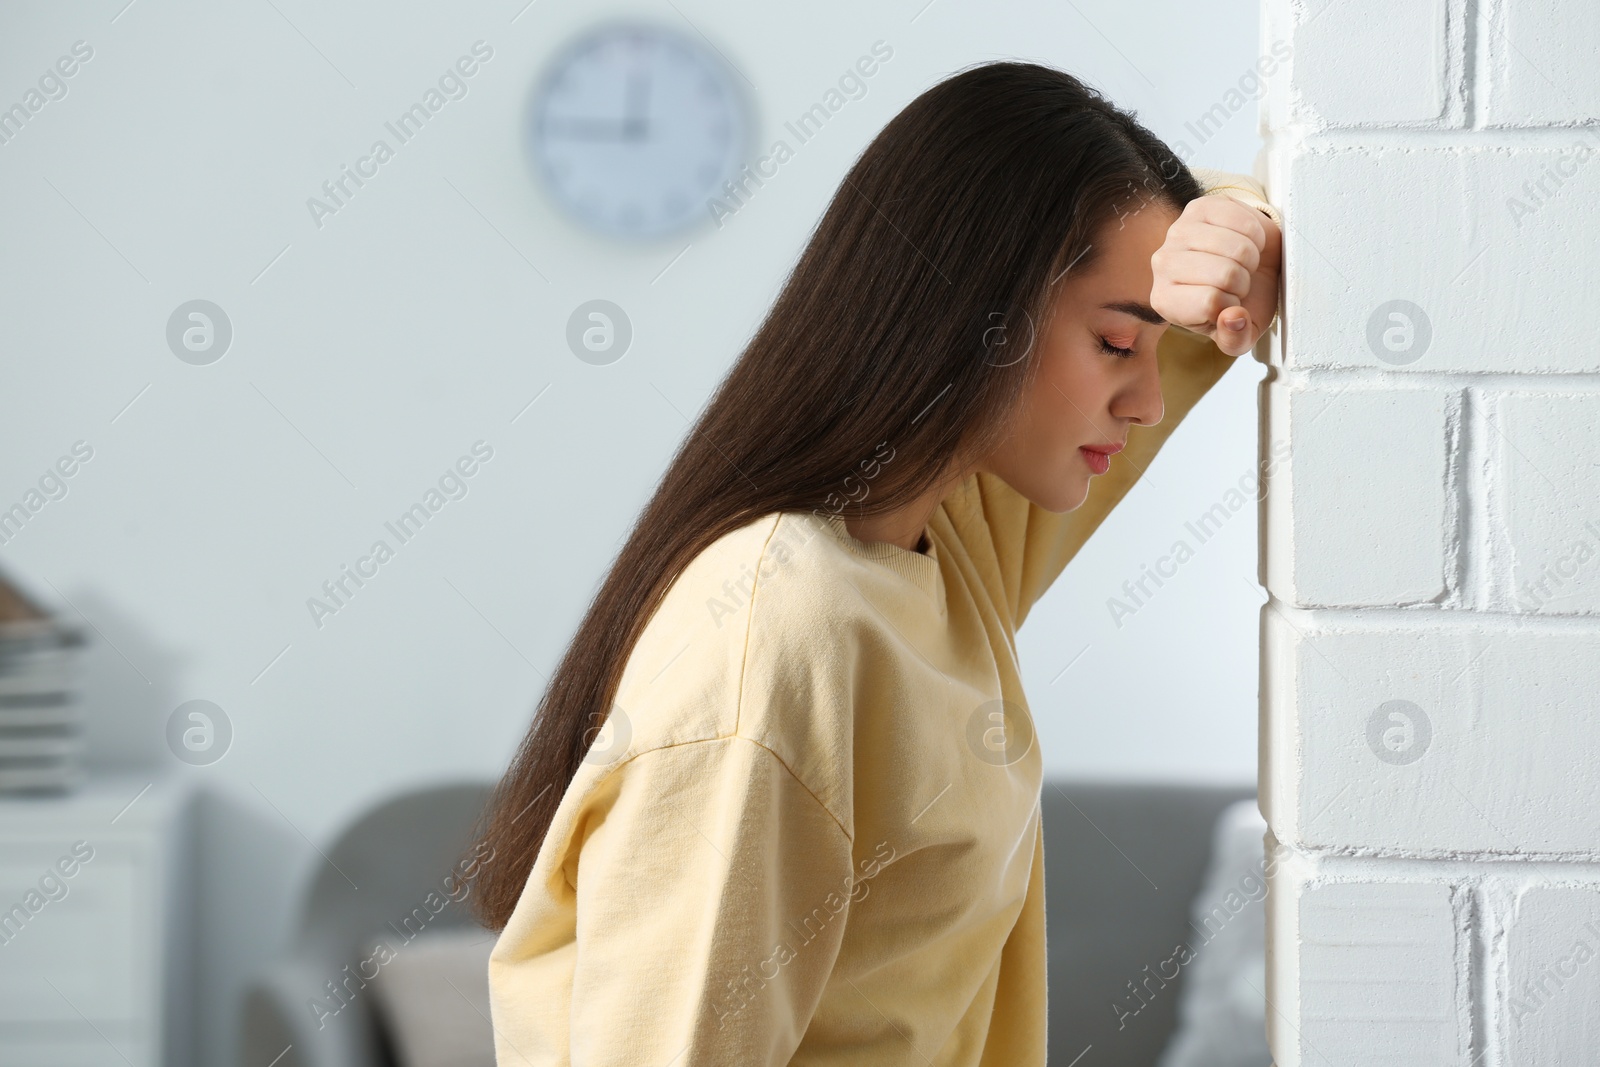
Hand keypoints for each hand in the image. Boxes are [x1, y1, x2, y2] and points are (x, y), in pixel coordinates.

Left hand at [1150, 194, 1281, 356]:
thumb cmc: (1238, 302)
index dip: (1233, 306)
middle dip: (1244, 281)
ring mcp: (1178, 231)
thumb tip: (1234, 318)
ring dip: (1251, 257)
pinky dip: (1255, 234)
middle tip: (1239, 281)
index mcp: (1165, 302)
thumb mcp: (1238, 334)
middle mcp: (1162, 264)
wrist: (1247, 266)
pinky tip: (1243, 241)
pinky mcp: (1200, 206)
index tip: (1230, 304)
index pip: (1209, 303)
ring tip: (1241, 262)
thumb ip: (1234, 339)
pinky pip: (1243, 221)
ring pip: (1236, 247)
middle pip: (1224, 274)